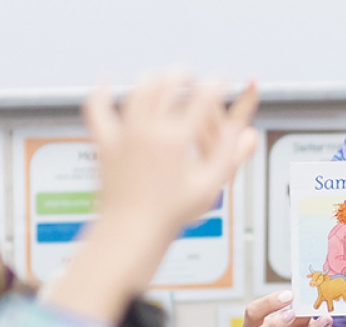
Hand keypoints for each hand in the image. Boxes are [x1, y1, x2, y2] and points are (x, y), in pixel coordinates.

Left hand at [83, 74, 259, 225]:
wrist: (132, 230)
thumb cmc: (170, 214)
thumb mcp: (210, 186)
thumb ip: (231, 155)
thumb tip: (249, 134)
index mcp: (177, 140)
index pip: (203, 96)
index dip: (218, 84)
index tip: (222, 83)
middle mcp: (149, 130)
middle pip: (170, 82)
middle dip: (186, 76)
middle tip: (193, 81)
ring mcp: (125, 133)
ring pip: (139, 89)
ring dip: (155, 79)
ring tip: (163, 81)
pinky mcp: (106, 142)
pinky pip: (97, 108)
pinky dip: (102, 92)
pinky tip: (106, 81)